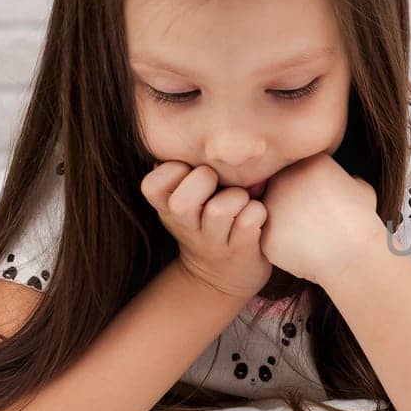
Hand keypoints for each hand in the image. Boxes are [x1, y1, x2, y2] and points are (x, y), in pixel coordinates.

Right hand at [141, 162, 270, 299]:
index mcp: (167, 208)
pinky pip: (250, 221)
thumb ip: (190, 171)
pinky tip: (257, 215)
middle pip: (183, 200)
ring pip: (219, 209)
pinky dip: (258, 212)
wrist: (222, 278)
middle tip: (219, 184)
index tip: (189, 171)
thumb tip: (215, 132)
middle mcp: (186, 226)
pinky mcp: (241, 251)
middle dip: (205, 180)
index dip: (173, 170)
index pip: (152, 184)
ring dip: (238, 197)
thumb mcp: (187, 202)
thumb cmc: (209, 222)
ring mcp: (213, 242)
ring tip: (243, 201)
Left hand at [257, 152, 384, 284]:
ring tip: (308, 237)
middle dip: (290, 203)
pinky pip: (269, 238)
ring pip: (270, 213)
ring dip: (283, 223)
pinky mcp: (264, 233)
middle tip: (312, 221)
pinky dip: (282, 246)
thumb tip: (347, 182)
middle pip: (278, 188)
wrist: (356, 254)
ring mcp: (271, 205)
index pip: (298, 171)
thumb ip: (346, 180)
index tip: (322, 204)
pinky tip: (302, 250)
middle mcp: (285, 178)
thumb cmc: (362, 223)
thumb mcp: (362, 190)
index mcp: (309, 162)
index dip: (309, 189)